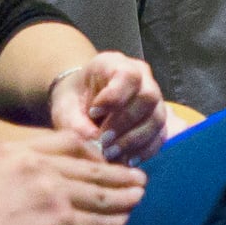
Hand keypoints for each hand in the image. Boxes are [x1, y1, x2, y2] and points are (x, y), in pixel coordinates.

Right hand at [0, 134, 146, 224]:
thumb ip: (4, 179)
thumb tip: (25, 185)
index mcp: (15, 153)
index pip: (68, 142)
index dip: (93, 152)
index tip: (106, 160)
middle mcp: (36, 166)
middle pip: (91, 168)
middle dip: (118, 174)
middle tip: (137, 178)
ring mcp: (52, 193)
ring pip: (101, 193)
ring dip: (125, 197)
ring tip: (140, 197)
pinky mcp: (62, 223)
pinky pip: (99, 222)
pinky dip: (115, 224)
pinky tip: (123, 224)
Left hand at [50, 50, 168, 165]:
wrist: (82, 103)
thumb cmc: (74, 100)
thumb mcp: (65, 107)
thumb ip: (76, 122)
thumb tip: (95, 141)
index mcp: (116, 64)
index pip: (128, 75)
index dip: (114, 96)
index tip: (93, 112)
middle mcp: (143, 78)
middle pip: (148, 97)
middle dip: (126, 123)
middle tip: (104, 141)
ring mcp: (154, 100)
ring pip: (157, 119)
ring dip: (135, 140)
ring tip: (112, 154)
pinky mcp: (157, 121)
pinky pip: (160, 137)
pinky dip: (144, 151)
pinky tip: (126, 160)